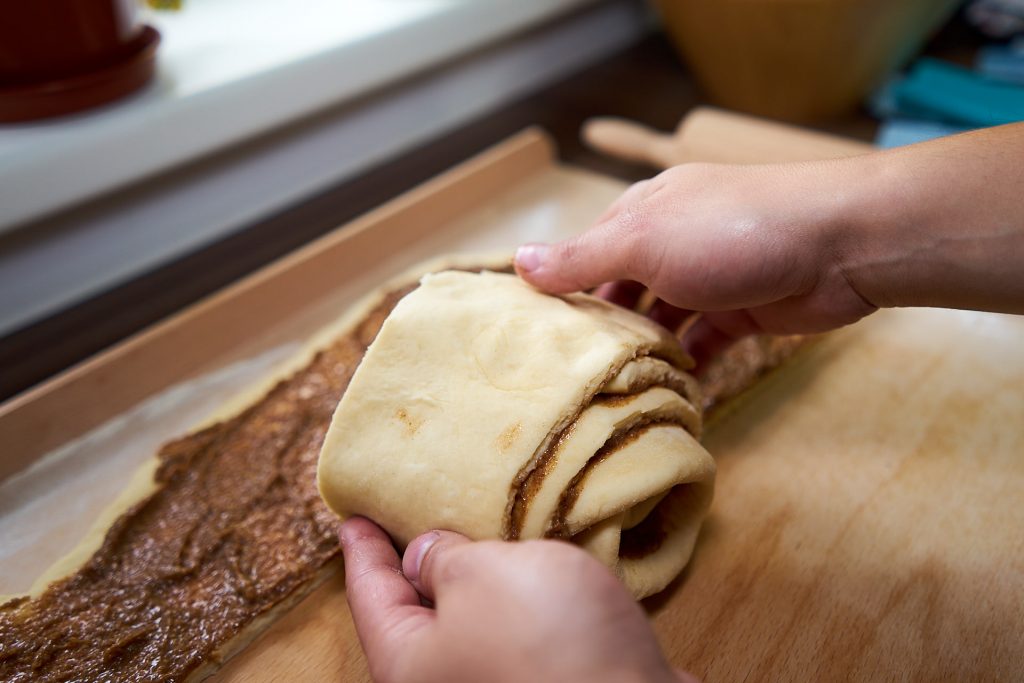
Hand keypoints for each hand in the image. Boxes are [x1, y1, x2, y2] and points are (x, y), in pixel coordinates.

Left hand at [339, 517, 697, 682]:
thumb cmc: (546, 641)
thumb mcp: (480, 576)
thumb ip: (443, 559)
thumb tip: (423, 558)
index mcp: (409, 663)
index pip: (370, 595)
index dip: (361, 550)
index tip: (350, 515)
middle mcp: (447, 681)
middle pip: (418, 612)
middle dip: (417, 562)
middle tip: (409, 514)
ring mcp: (498, 682)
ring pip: (475, 619)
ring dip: (480, 574)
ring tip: (475, 526)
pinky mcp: (549, 678)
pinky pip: (519, 628)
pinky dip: (522, 594)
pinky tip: (536, 562)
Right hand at [515, 161, 876, 366]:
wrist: (841, 244)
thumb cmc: (731, 231)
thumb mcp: (642, 241)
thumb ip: (581, 258)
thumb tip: (517, 262)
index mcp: (641, 214)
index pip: (584, 255)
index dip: (558, 293)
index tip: (531, 340)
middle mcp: (670, 243)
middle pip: (620, 292)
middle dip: (598, 330)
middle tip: (566, 380)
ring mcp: (707, 278)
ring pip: (659, 321)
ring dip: (641, 352)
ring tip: (609, 395)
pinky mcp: (741, 311)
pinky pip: (701, 344)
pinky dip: (685, 368)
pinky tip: (666, 396)